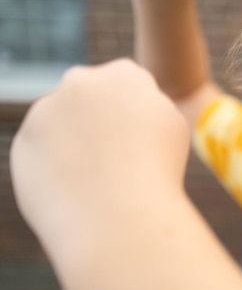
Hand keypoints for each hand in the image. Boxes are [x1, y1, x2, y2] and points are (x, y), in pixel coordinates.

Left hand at [10, 59, 189, 244]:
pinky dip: (57, 168)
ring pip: (63, 125)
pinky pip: (44, 154)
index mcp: (123, 73)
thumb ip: (146, 104)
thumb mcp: (170, 125)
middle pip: (90, 98)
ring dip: (76, 142)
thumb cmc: (157, 170)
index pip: (128, 84)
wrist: (119, 216)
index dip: (139, 114)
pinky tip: (78, 188)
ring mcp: (46, 111)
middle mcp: (80, 82)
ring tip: (100, 177)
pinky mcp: (23, 144)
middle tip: (120, 156)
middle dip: (100, 119)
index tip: (146, 139)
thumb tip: (124, 104)